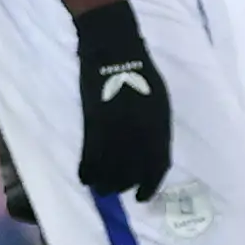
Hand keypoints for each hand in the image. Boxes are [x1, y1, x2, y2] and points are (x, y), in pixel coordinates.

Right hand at [71, 0, 174, 198]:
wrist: (115, 49)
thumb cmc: (140, 70)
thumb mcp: (159, 100)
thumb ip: (155, 127)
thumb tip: (150, 150)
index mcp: (158, 125)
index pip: (158, 164)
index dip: (150, 184)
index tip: (143, 195)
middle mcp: (140, 132)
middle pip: (133, 172)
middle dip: (125, 186)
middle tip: (119, 192)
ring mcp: (117, 129)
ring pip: (110, 169)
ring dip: (105, 183)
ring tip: (102, 188)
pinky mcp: (94, 123)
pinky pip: (90, 156)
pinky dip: (87, 170)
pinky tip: (86, 177)